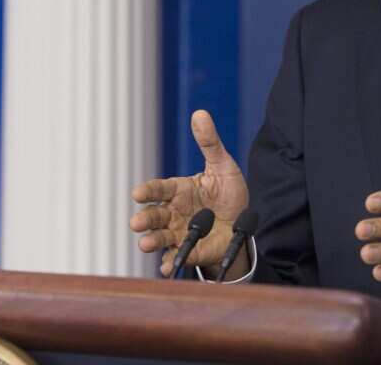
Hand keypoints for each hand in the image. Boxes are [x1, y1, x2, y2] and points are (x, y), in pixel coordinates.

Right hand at [129, 110, 249, 276]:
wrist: (242, 222)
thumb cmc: (227, 192)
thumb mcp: (222, 165)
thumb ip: (209, 143)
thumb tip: (200, 113)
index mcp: (178, 190)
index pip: (158, 189)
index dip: (148, 190)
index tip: (138, 192)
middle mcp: (172, 212)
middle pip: (153, 215)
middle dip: (144, 218)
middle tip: (137, 221)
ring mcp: (178, 233)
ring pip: (159, 237)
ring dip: (150, 240)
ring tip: (145, 243)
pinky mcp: (189, 250)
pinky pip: (176, 257)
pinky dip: (170, 262)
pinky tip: (167, 266)